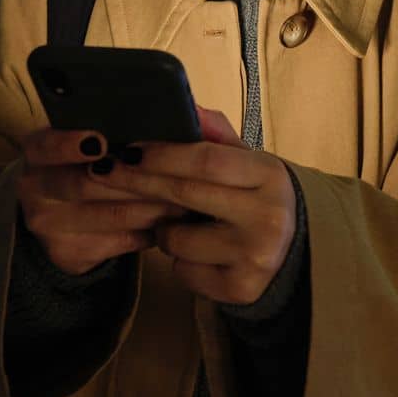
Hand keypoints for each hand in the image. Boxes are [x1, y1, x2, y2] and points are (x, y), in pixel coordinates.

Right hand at [15, 125, 191, 275]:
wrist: (57, 210)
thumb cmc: (85, 161)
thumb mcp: (85, 136)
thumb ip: (117, 122)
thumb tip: (175, 110)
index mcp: (37, 150)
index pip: (47, 146)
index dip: (70, 145)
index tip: (102, 142)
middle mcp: (34, 189)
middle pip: (85, 185)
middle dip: (135, 179)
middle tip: (175, 172)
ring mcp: (49, 226)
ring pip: (111, 215)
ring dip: (153, 206)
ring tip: (187, 197)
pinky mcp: (70, 254)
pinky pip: (122, 241)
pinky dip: (152, 230)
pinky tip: (175, 221)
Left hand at [86, 105, 297, 305]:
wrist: (293, 252)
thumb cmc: (256, 198)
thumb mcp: (246, 162)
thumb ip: (216, 134)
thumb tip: (188, 107)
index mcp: (269, 175)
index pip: (206, 160)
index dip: (162, 154)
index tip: (128, 149)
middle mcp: (267, 216)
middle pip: (184, 194)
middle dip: (138, 181)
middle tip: (105, 171)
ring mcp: (255, 256)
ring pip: (177, 239)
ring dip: (163, 230)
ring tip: (179, 223)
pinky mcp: (240, 289)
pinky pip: (183, 272)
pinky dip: (180, 262)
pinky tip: (198, 253)